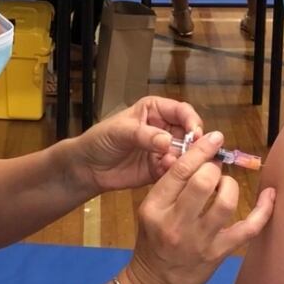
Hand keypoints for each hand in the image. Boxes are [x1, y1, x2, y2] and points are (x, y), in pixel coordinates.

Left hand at [73, 96, 202, 191]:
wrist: (87, 167)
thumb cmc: (100, 140)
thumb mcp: (119, 131)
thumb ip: (144, 135)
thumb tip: (168, 141)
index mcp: (155, 110)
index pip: (182, 111)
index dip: (191, 121)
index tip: (195, 134)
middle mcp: (164, 128)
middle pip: (190, 134)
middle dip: (193, 144)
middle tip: (190, 153)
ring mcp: (164, 150)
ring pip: (186, 154)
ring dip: (184, 160)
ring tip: (170, 163)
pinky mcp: (160, 169)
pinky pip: (175, 170)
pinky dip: (174, 172)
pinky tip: (163, 171)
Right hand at [121, 132, 275, 283]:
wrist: (155, 283)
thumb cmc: (152, 242)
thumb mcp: (149, 211)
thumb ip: (169, 186)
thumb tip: (196, 155)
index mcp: (154, 208)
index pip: (180, 171)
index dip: (200, 150)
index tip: (214, 138)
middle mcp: (176, 223)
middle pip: (204, 181)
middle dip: (214, 168)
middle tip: (213, 170)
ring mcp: (200, 240)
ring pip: (226, 201)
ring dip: (230, 185)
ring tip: (225, 185)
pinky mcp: (219, 252)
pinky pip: (249, 228)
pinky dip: (264, 211)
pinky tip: (270, 196)